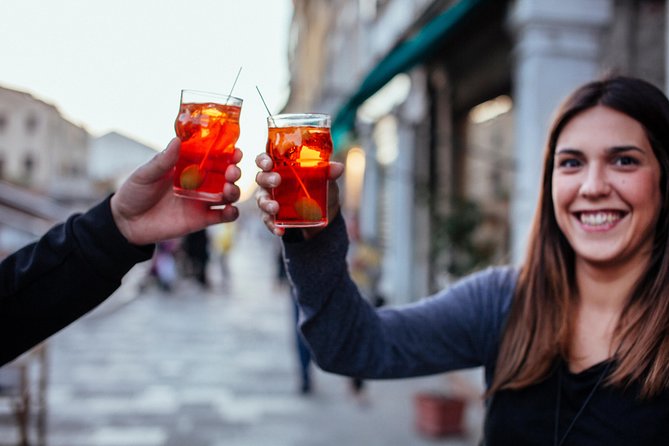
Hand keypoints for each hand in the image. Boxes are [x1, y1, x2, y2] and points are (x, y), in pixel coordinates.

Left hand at [111, 138, 241, 244]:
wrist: (127, 222)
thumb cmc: (135, 193)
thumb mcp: (146, 174)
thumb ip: (163, 161)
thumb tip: (176, 141)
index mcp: (189, 166)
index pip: (213, 156)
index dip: (227, 152)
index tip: (234, 150)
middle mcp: (200, 182)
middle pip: (226, 174)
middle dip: (234, 171)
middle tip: (232, 170)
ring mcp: (202, 201)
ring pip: (229, 194)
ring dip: (235, 190)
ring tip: (228, 189)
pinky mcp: (202, 219)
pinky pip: (223, 217)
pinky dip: (231, 213)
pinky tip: (229, 210)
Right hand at [254, 152, 343, 237]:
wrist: (324, 215)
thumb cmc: (320, 189)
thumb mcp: (326, 181)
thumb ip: (329, 173)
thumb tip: (338, 168)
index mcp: (281, 167)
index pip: (266, 159)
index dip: (263, 159)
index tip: (268, 162)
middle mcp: (272, 182)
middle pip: (261, 177)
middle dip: (266, 179)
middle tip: (276, 181)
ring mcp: (271, 199)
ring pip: (261, 199)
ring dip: (266, 203)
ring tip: (275, 208)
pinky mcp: (273, 216)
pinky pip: (268, 220)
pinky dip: (273, 225)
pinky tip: (280, 230)